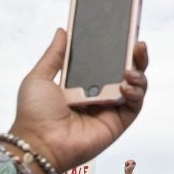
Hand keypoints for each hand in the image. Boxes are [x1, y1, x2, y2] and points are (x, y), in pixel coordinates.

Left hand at [8, 29, 148, 172]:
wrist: (39, 143)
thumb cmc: (34, 113)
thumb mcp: (39, 77)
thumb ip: (55, 54)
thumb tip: (63, 30)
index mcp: (80, 83)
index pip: (104, 61)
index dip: (116, 48)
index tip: (123, 32)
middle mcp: (98, 94)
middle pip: (125, 71)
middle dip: (135, 57)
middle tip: (137, 44)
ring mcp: (109, 108)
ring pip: (135, 86)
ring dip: (139, 73)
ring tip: (130, 68)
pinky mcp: (118, 123)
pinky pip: (135, 105)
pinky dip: (136, 92)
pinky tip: (126, 85)